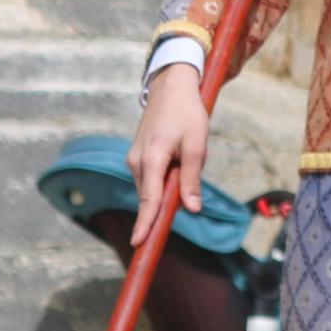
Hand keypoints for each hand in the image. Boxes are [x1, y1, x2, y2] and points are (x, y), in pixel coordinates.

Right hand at [131, 65, 209, 243]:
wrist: (171, 86)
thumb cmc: (187, 112)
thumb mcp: (196, 145)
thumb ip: (191, 179)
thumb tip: (191, 208)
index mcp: (152, 158)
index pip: (149, 200)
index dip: (146, 223)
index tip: (140, 244)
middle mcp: (137, 161)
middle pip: (150, 197)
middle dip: (164, 208)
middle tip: (184, 201)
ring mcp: (134, 158)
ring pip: (151, 188)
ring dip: (167, 189)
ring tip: (186, 159)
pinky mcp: (137, 156)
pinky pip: (150, 179)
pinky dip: (163, 181)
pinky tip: (177, 161)